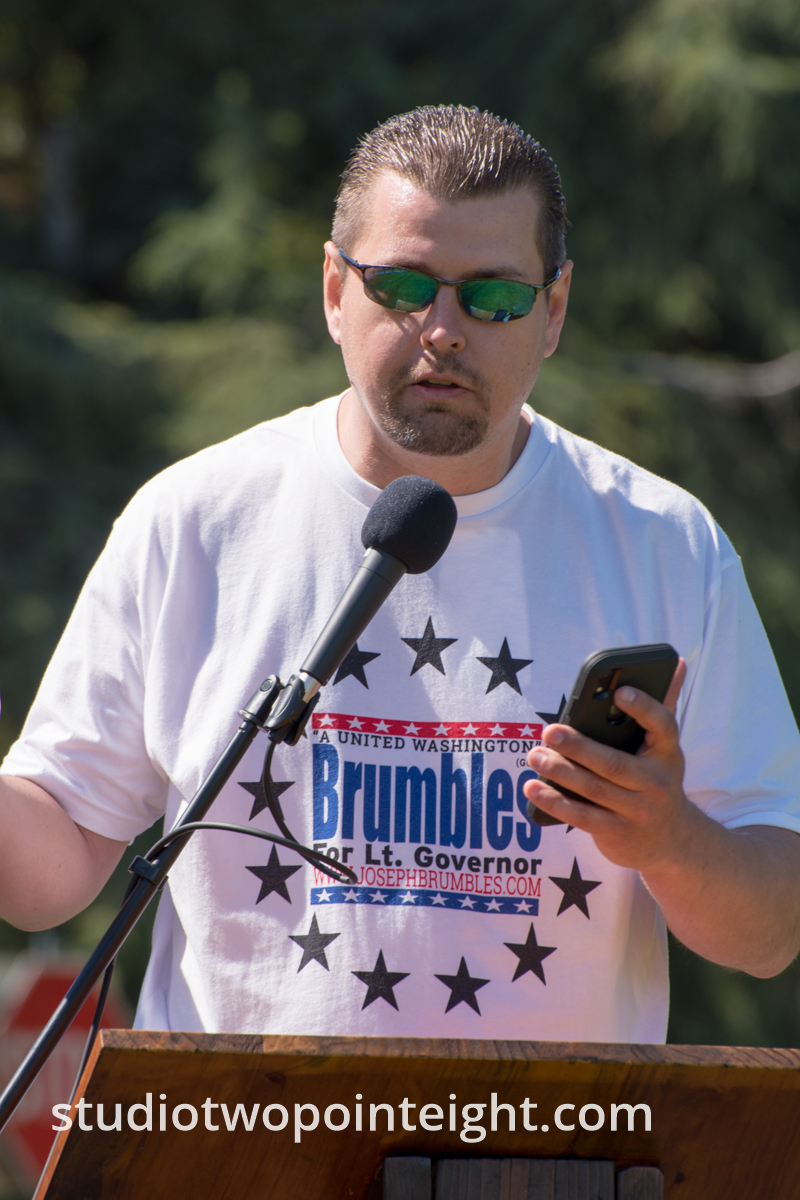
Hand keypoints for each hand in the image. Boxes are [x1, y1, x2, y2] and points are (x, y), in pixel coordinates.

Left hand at [524, 659, 690, 870]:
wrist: (672, 841)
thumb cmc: (658, 780)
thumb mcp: (665, 747)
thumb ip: (663, 704)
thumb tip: (675, 660)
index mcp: (667, 753)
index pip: (662, 725)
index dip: (643, 708)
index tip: (619, 691)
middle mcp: (656, 783)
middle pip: (614, 763)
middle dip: (579, 747)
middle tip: (549, 731)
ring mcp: (638, 811)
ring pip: (595, 790)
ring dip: (560, 773)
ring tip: (535, 756)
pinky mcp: (618, 833)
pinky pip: (582, 817)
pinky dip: (555, 802)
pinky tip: (533, 788)